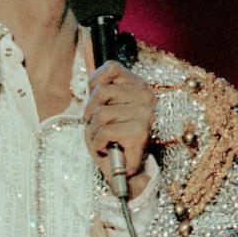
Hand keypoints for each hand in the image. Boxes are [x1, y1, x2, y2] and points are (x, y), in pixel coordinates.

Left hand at [84, 62, 154, 186]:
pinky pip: (104, 131)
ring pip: (100, 113)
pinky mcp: (140, 132)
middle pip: (101, 91)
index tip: (97, 102)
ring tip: (104, 138)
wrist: (122, 169)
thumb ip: (100, 88)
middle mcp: (146, 97)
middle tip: (100, 126)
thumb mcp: (103, 106)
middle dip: (91, 112)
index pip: (111, 67)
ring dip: (94, 130)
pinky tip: (107, 147)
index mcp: (140, 86)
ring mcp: (145, 114)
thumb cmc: (110, 137)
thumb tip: (90, 77)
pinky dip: (98, 143)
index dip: (95, 83)